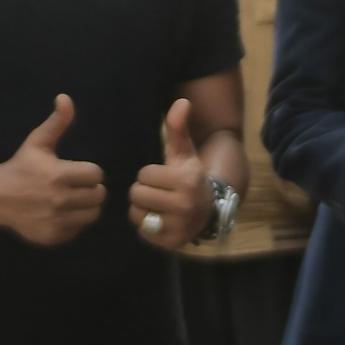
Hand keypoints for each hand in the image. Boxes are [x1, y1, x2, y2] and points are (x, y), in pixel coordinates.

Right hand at [0, 95, 104, 245]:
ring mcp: (56, 221)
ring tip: (71, 199)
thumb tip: (66, 98)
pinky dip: (74, 222)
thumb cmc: (21, 167)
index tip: (75, 171)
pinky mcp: (53, 236)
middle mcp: (58, 200)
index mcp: (58, 175)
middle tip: (74, 185)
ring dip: (85, 206)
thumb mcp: (38, 143)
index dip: (88, 171)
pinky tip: (60, 213)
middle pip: (98, 196)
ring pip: (92, 214)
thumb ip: (57, 122)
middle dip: (89, 189)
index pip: (96, 174)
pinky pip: (79, 229)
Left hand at [131, 99, 210, 250]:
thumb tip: (181, 101)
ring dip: (142, 209)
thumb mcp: (184, 152)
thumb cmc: (189, 177)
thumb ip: (179, 127)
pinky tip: (160, 220)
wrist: (208, 210)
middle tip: (158, 192)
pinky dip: (146, 226)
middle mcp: (184, 205)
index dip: (150, 175)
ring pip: (136, 214)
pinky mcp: (172, 243)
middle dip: (143, 191)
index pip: (144, 175)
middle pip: (137, 194)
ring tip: (157, 206)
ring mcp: (179, 226)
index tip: (164, 178)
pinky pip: (142, 232)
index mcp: (186, 180)